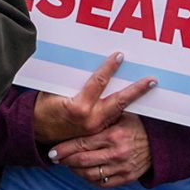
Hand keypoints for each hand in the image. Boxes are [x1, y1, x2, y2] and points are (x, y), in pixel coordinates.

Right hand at [31, 52, 155, 143]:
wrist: (37, 132)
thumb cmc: (43, 107)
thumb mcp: (54, 90)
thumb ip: (71, 81)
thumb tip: (83, 63)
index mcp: (79, 107)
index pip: (99, 82)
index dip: (109, 68)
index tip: (119, 56)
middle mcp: (91, 119)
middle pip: (120, 101)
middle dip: (137, 90)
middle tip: (152, 80)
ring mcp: (95, 128)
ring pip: (120, 110)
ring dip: (134, 100)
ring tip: (148, 89)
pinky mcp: (96, 132)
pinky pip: (113, 118)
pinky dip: (124, 110)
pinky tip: (134, 103)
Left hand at [50, 112, 149, 188]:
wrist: (160, 142)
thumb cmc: (137, 125)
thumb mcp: (121, 116)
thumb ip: (102, 118)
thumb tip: (76, 115)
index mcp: (113, 135)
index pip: (82, 144)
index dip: (64, 149)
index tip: (52, 151)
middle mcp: (117, 153)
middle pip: (82, 161)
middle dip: (65, 160)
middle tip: (55, 158)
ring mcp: (122, 167)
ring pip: (90, 175)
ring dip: (75, 171)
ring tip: (68, 165)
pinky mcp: (127, 178)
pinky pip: (103, 183)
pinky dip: (90, 179)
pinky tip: (83, 173)